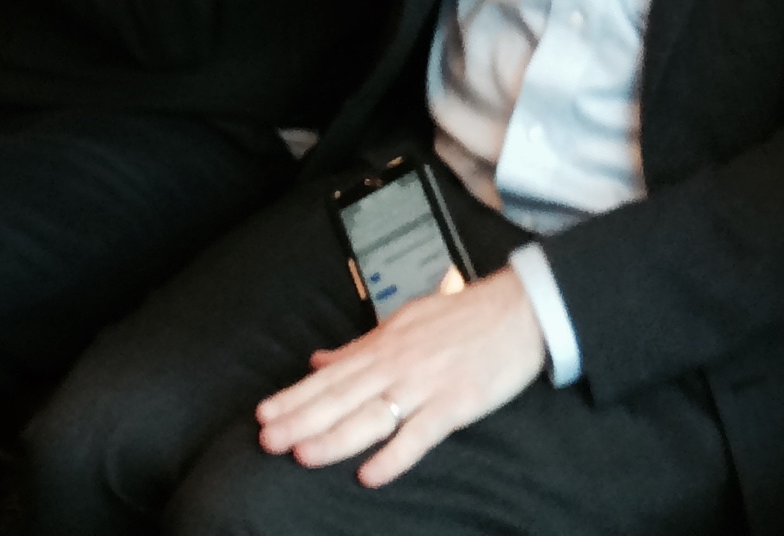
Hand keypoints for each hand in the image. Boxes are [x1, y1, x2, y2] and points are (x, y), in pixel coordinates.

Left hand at [255, 269, 546, 485]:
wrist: (519, 310)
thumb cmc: (462, 316)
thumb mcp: (404, 321)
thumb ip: (361, 345)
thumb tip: (320, 359)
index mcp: (385, 345)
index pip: (331, 375)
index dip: (295, 395)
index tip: (263, 414)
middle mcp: (398, 365)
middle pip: (343, 397)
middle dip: (302, 420)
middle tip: (267, 440)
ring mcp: (426, 385)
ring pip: (372, 415)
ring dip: (336, 437)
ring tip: (303, 455)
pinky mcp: (456, 403)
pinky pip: (420, 434)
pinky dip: (395, 454)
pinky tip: (371, 473)